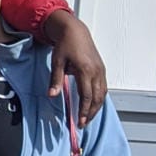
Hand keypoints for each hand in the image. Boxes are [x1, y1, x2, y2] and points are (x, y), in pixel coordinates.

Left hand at [44, 11, 105, 126]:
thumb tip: (51, 95)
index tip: (79, 121)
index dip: (83, 110)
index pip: (86, 95)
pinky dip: (99, 98)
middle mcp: (96, 71)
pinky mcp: (101, 69)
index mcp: (85, 70)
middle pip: (97, 98)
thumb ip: (55, 79)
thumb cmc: (65, 45)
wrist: (75, 31)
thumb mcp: (57, 62)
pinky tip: (93, 104)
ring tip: (88, 117)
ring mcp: (101, 70)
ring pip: (102, 94)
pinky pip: (103, 87)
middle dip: (90, 112)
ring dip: (96, 107)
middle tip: (83, 123)